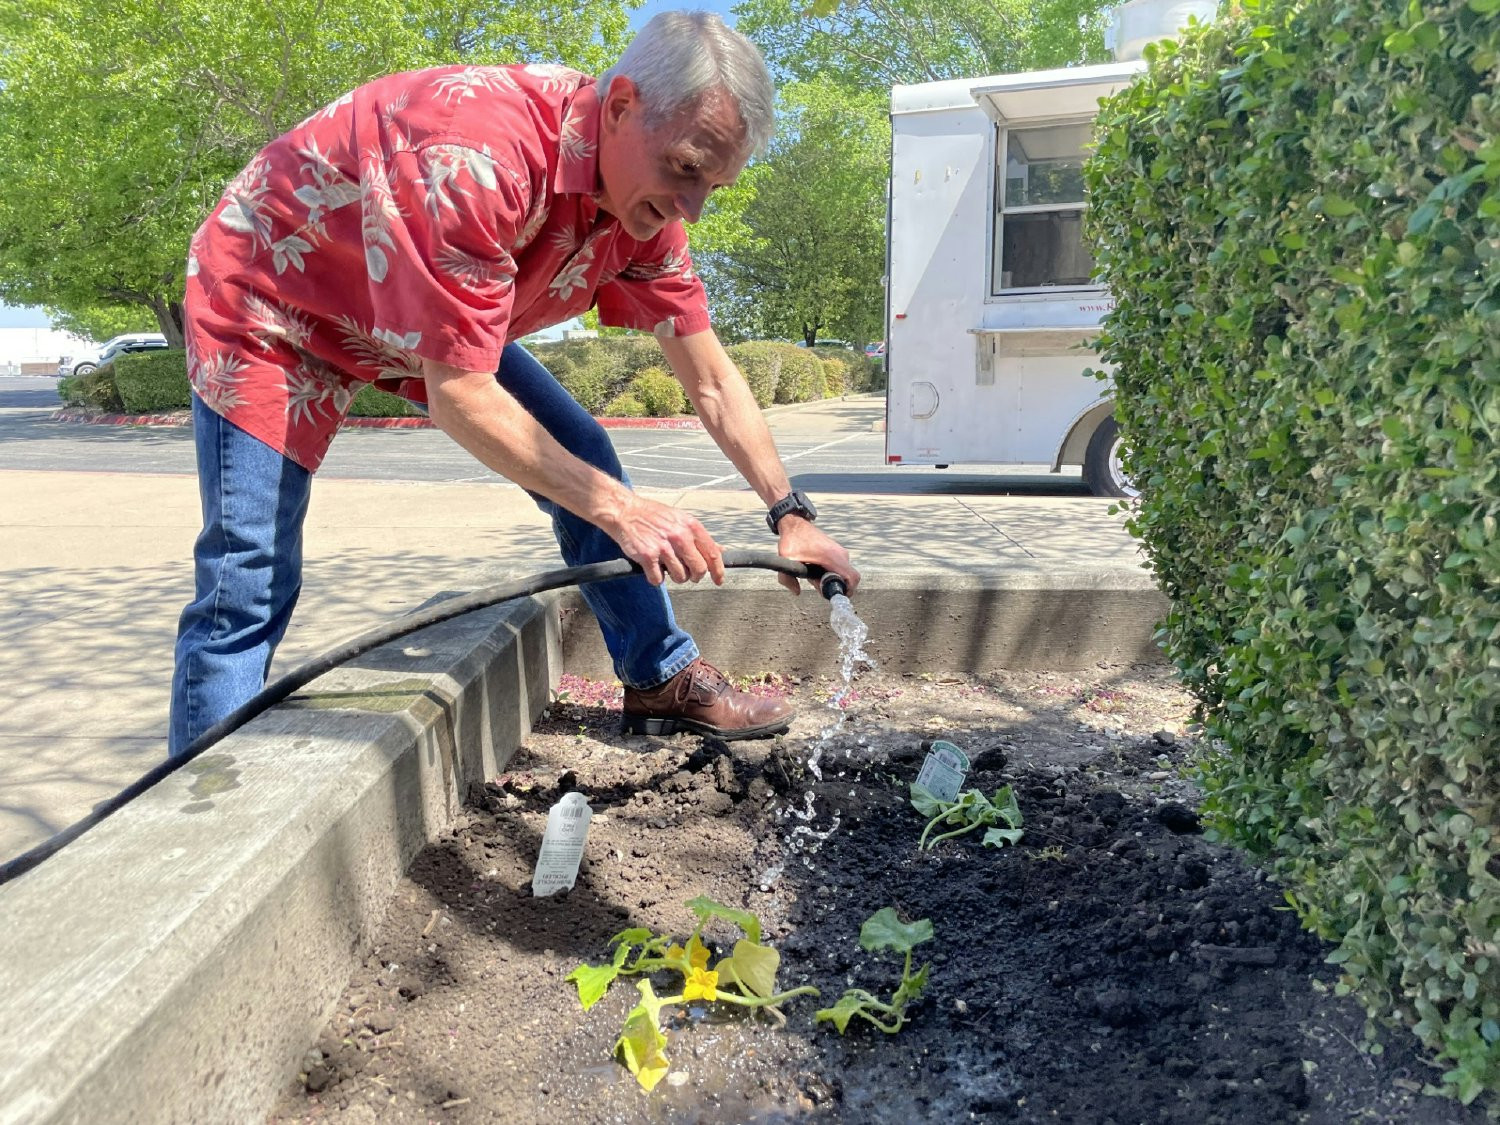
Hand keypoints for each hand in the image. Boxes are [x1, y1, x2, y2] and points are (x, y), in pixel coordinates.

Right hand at [607, 493, 725, 586]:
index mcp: (690, 526)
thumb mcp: (680, 519)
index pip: (712, 553)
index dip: (718, 571)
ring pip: (680, 577)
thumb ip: (698, 536)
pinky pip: (658, 579)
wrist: (624, 511)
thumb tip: (719, 550)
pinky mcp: (648, 556)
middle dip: (695, 576)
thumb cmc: (651, 515)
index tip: (718, 580)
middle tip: (687, 575)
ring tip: (666, 566)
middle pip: (699, 569)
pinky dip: (656, 578)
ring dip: (674, 577)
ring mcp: (664, 547)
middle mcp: (679, 536)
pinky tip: (652, 568)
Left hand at [775, 515, 859, 596]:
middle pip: (848, 578)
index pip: (852, 578)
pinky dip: (830, 572)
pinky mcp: (836, 550)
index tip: (834, 596)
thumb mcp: (786, 559)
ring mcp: (840, 551)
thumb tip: (797, 592)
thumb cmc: (792, 539)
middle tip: (816, 584)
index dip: (848, 591)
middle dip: (834, 586)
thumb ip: (787, 578)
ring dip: (830, 579)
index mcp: (833, 557)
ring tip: (812, 575)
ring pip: (843, 572)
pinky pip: (839, 566)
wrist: (795, 523)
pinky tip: (814, 569)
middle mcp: (840, 554)